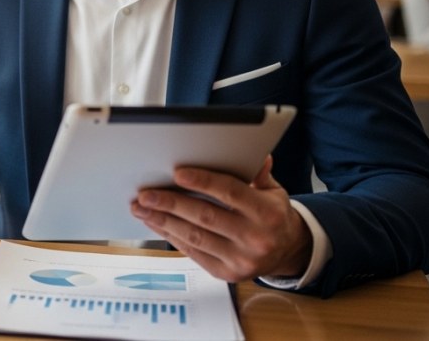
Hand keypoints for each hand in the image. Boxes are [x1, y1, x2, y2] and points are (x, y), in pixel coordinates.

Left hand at [129, 155, 312, 281]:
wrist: (286, 252)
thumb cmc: (272, 215)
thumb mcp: (273, 191)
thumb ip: (258, 173)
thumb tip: (255, 154)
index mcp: (267, 213)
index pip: (231, 193)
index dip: (203, 182)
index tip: (177, 173)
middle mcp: (255, 238)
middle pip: (206, 217)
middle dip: (171, 203)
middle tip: (146, 194)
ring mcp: (240, 259)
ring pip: (194, 237)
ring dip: (163, 221)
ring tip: (141, 208)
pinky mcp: (226, 273)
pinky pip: (193, 253)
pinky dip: (171, 236)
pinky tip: (156, 223)